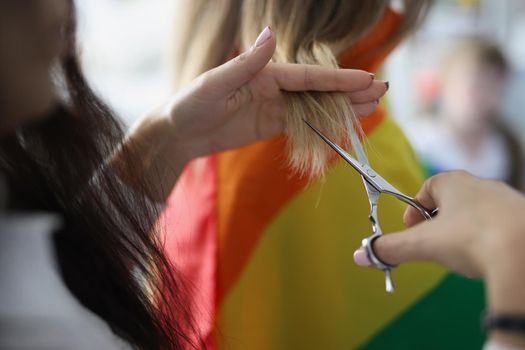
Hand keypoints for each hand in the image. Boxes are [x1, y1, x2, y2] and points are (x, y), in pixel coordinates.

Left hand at [167, 26, 386, 159]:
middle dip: (350, 90)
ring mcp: (274, 106)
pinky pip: (303, 124)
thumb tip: (271, 34)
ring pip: (316, 107)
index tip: (365, 80)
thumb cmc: (190, 104)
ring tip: (373, 106)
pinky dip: (324, 123)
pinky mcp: (270, 125)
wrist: (179, 133)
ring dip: (343, 107)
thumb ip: (247, 62)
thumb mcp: (216, 83)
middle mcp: (274, 87)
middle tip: (382, 90)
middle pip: (319, 89)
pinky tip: (343, 122)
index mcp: (264, 73)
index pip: (309, 76)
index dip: (338, 79)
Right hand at [353, 171, 524, 345]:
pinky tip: (486, 258)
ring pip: (475, 214)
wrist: (524, 253)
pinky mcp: (523, 220)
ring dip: (462, 231)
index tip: (410, 227)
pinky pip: (499, 226)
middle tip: (431, 245)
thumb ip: (391, 248)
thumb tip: (360, 255)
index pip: (428, 187)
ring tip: (459, 254)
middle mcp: (481, 185)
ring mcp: (506, 201)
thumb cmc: (471, 237)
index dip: (415, 208)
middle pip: (451, 201)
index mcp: (453, 182)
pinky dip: (488, 239)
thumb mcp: (423, 245)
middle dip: (437, 223)